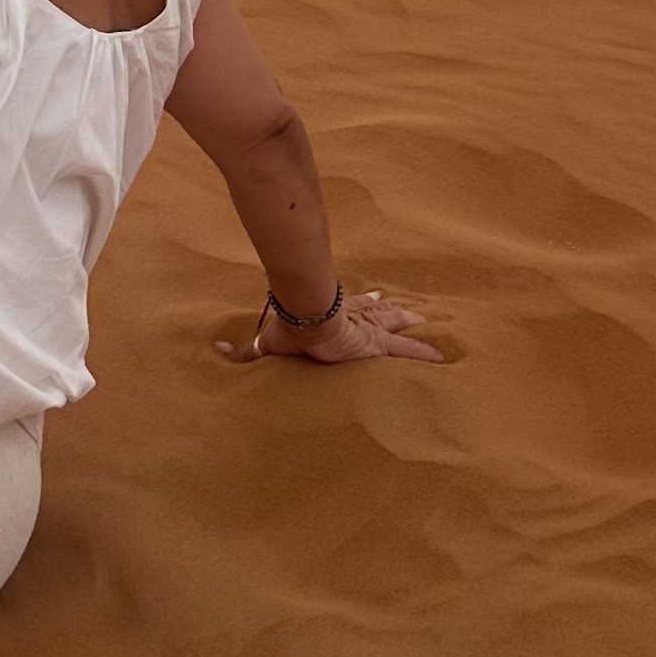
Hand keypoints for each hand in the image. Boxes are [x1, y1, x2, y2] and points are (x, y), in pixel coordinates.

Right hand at [253, 288, 442, 363]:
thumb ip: (244, 354)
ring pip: (393, 327)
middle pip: (375, 313)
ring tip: (425, 325)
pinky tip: (439, 358)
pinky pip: (404, 351)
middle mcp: (352, 318)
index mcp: (330, 318)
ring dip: (408, 326)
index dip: (364, 303)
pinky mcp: (378, 345)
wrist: (307, 326)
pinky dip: (420, 353)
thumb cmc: (290, 333)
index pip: (350, 308)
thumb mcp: (267, 345)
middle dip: (391, 312)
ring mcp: (367, 330)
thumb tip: (216, 351)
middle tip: (409, 312)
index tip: (377, 298)